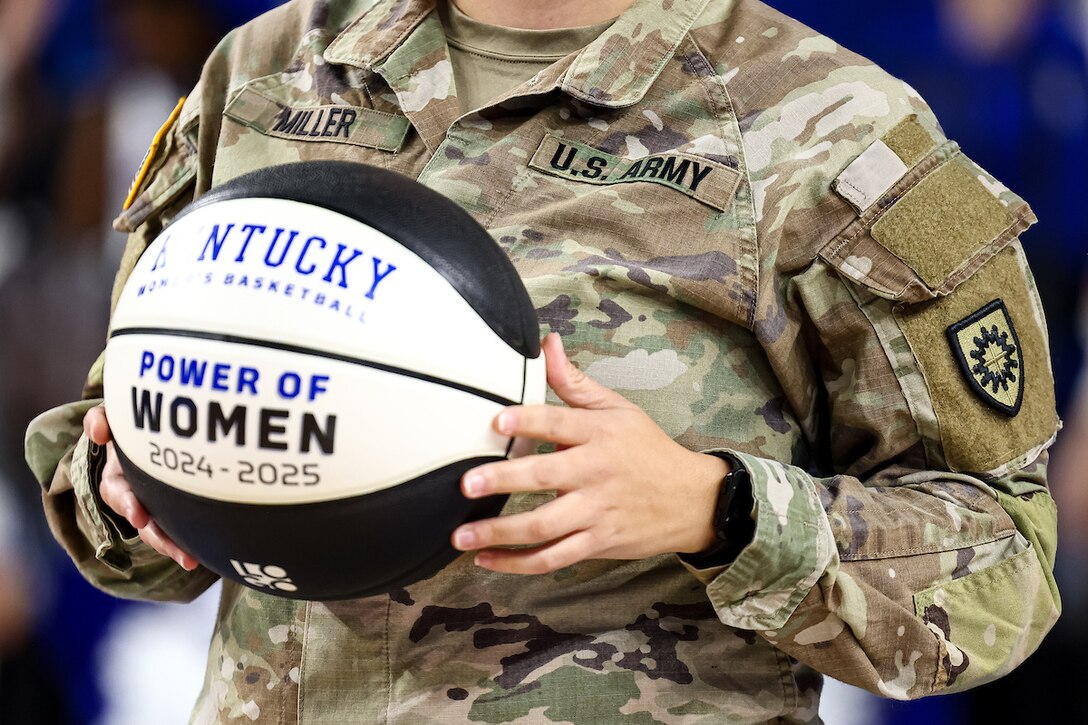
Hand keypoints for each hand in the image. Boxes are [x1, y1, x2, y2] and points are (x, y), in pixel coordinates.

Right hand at [83, 405, 198, 569]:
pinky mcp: (169, 512)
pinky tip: (202, 552)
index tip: (140, 516)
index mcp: (117, 478)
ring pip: (157, 533)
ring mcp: (151, 507)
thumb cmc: (130, 426)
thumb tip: (97, 432)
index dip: (128, 505)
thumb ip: (99, 420)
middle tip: (172, 547)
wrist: (149, 434)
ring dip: (172, 547)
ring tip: (190, 560)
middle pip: (142, 522)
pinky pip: (175, 531)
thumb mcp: (112, 418)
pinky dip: (186, 542)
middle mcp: (132, 497)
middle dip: (155, 536)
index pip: (118, 494)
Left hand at [451, 333, 729, 573]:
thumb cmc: (647, 450)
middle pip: (546, 478)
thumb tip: (547, 343)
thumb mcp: (618, 409)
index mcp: (600, 434)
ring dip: (500, 532)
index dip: (528, 420)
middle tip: (468, 483)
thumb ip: (574, 382)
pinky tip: (487, 559)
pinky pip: (553, 558)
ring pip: (544, 526)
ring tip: (461, 533)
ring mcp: (596, 512)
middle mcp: (596, 472)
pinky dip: (518, 563)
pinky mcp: (597, 543)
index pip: (559, 423)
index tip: (496, 420)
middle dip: (504, 481)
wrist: (692, 501)